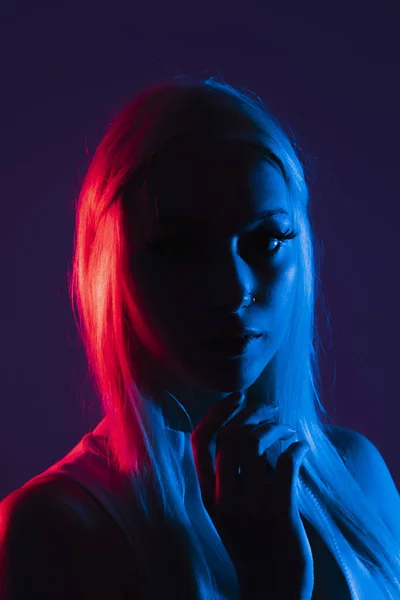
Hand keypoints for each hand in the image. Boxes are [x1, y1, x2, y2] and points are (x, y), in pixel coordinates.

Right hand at [190, 391, 313, 599]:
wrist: (272, 587)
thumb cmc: (253, 542)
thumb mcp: (228, 510)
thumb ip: (229, 475)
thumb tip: (244, 429)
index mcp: (208, 495)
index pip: (200, 441)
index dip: (217, 411)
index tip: (238, 396)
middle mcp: (224, 498)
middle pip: (230, 435)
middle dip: (253, 412)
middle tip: (271, 409)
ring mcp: (252, 505)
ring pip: (257, 443)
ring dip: (277, 427)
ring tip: (287, 430)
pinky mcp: (281, 511)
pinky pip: (287, 462)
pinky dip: (297, 447)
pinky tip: (301, 447)